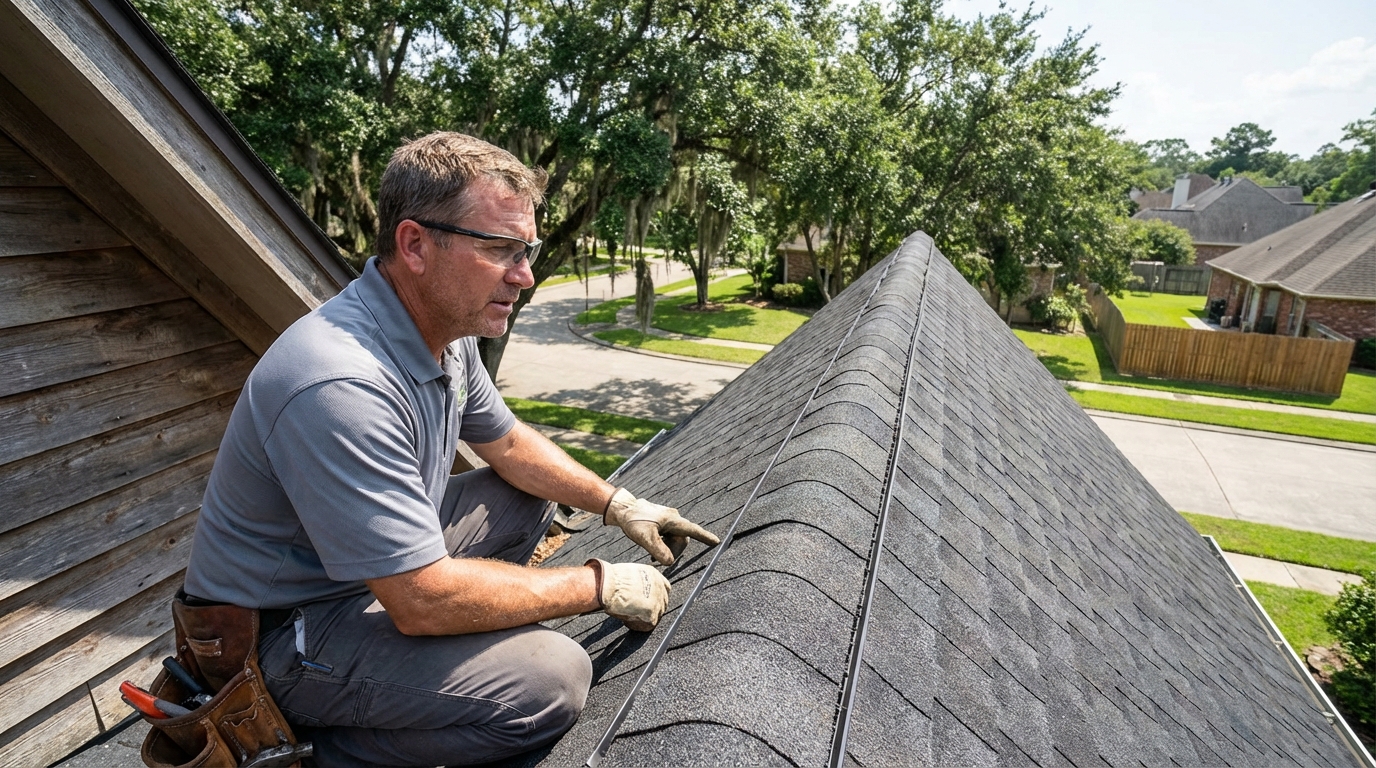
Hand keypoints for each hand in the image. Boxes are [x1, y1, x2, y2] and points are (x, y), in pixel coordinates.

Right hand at [587, 559, 670, 631]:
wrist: (608, 585)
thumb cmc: (611, 579)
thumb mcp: (628, 575)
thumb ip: (637, 583)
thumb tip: (634, 591)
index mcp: (653, 574)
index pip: (663, 587)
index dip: (655, 596)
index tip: (648, 601)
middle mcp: (659, 586)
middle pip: (662, 602)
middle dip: (651, 608)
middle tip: (637, 611)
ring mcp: (658, 601)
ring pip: (656, 615)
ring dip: (644, 617)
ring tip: (629, 616)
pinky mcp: (652, 614)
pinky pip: (647, 625)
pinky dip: (637, 625)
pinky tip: (627, 622)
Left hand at [604, 488, 719, 565]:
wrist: (622, 509)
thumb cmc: (633, 520)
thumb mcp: (644, 538)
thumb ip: (658, 550)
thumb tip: (670, 562)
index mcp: (672, 520)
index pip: (692, 530)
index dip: (704, 537)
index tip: (716, 542)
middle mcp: (673, 518)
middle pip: (682, 539)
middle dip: (673, 551)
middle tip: (657, 559)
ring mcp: (667, 519)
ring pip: (674, 538)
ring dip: (666, 548)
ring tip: (652, 555)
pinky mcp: (662, 521)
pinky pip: (668, 535)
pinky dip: (662, 544)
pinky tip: (652, 548)